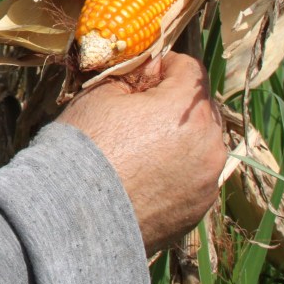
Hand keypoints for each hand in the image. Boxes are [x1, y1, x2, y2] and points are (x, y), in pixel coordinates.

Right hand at [58, 54, 226, 253]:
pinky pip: (195, 178)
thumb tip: (150, 70)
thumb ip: (134, 74)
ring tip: (141, 153)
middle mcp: (209, 145)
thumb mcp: (101, 93)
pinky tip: (145, 180)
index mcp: (188, 111)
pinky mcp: (198, 211)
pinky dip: (177, 173)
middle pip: (201, 109)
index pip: (189, 69)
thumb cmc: (85, 147)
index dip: (163, 67)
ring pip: (202, 145)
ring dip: (181, 141)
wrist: (74, 216)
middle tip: (138, 115)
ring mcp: (207, 182)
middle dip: (175, 106)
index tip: (140, 79)